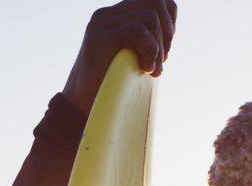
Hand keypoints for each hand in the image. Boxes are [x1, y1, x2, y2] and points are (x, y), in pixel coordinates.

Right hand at [62, 0, 177, 114]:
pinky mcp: (98, 38)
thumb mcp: (133, 59)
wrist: (81, 109)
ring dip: (158, 47)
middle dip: (167, 32)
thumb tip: (170, 33)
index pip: (155, 0)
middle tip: (161, 60)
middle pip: (155, 2)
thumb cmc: (111, 89)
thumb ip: (146, 42)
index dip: (170, 19)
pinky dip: (150, 51)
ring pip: (149, 17)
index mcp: (116, 17)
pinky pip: (138, 31)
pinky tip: (145, 69)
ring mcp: (101, 24)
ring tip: (151, 70)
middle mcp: (107, 15)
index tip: (166, 48)